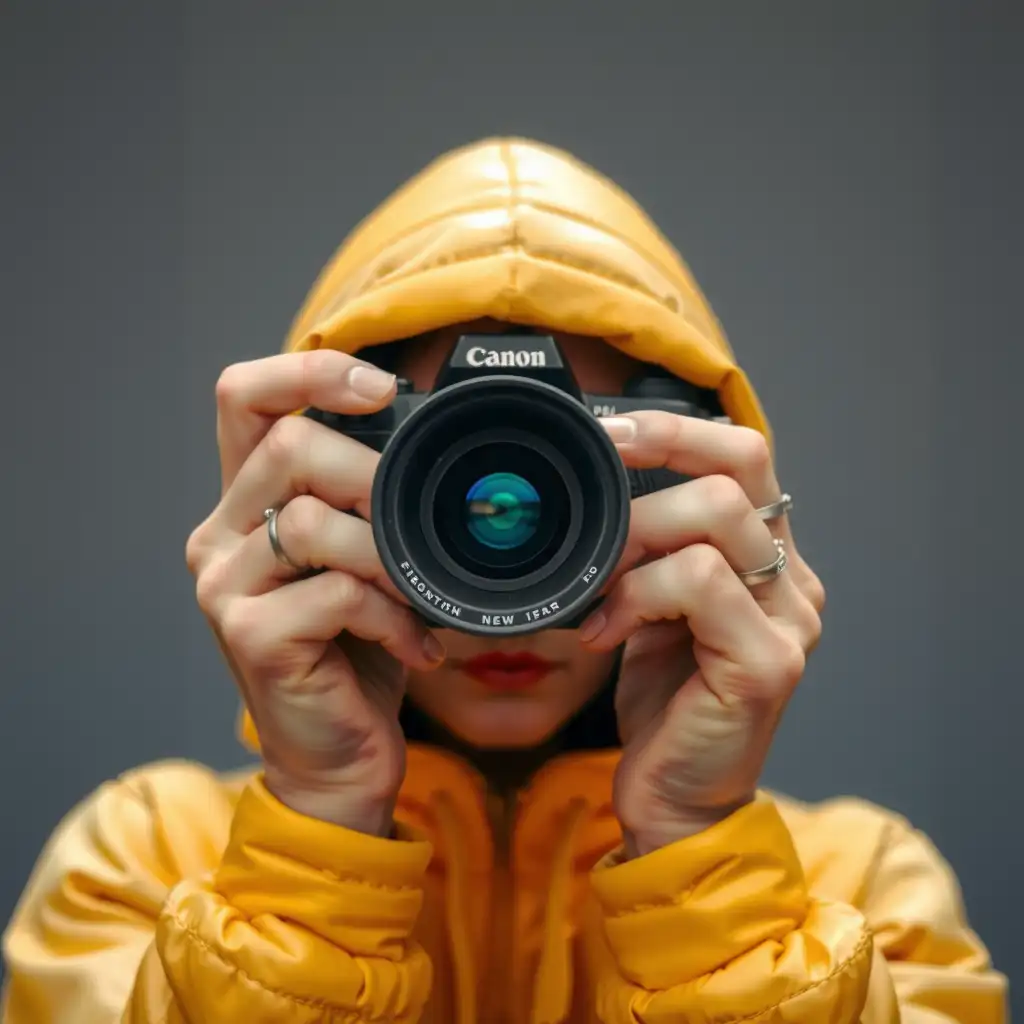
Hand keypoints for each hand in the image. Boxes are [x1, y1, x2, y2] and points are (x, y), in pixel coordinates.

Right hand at [185, 350, 445, 834]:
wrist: (337, 757)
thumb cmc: (356, 654)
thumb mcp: (362, 564)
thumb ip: (365, 504)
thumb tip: (426, 441)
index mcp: (246, 504)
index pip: (244, 398)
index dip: (308, 372)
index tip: (383, 389)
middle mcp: (220, 537)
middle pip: (288, 447)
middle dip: (373, 477)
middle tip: (416, 531)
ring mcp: (225, 586)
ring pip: (312, 519)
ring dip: (388, 556)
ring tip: (418, 597)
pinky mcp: (249, 635)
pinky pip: (337, 591)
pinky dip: (392, 614)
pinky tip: (411, 644)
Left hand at [582, 412, 824, 857]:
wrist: (676, 800)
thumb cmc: (663, 705)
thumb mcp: (653, 611)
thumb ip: (650, 554)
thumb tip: (596, 495)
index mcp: (768, 561)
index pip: (744, 454)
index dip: (676, 428)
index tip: (608, 432)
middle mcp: (793, 582)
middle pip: (739, 465)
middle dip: (651, 466)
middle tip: (592, 499)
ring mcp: (790, 620)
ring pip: (715, 516)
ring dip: (634, 539)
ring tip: (600, 588)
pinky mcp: (768, 661)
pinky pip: (698, 581)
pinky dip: (636, 595)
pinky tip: (608, 632)